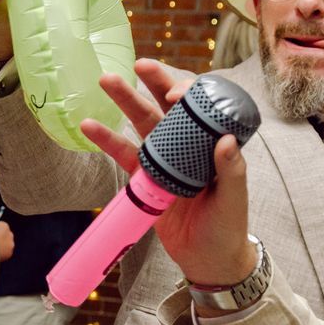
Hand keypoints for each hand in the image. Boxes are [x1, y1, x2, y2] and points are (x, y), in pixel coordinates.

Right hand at [78, 59, 255, 291]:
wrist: (208, 260)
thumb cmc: (228, 227)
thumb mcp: (234, 199)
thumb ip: (231, 171)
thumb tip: (225, 140)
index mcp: (214, 143)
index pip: (203, 107)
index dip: (190, 94)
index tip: (175, 96)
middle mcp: (189, 144)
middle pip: (169, 106)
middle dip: (154, 82)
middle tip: (138, 65)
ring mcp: (165, 159)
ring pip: (143, 123)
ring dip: (125, 101)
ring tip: (106, 80)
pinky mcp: (145, 177)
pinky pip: (124, 154)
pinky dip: (107, 139)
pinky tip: (89, 125)